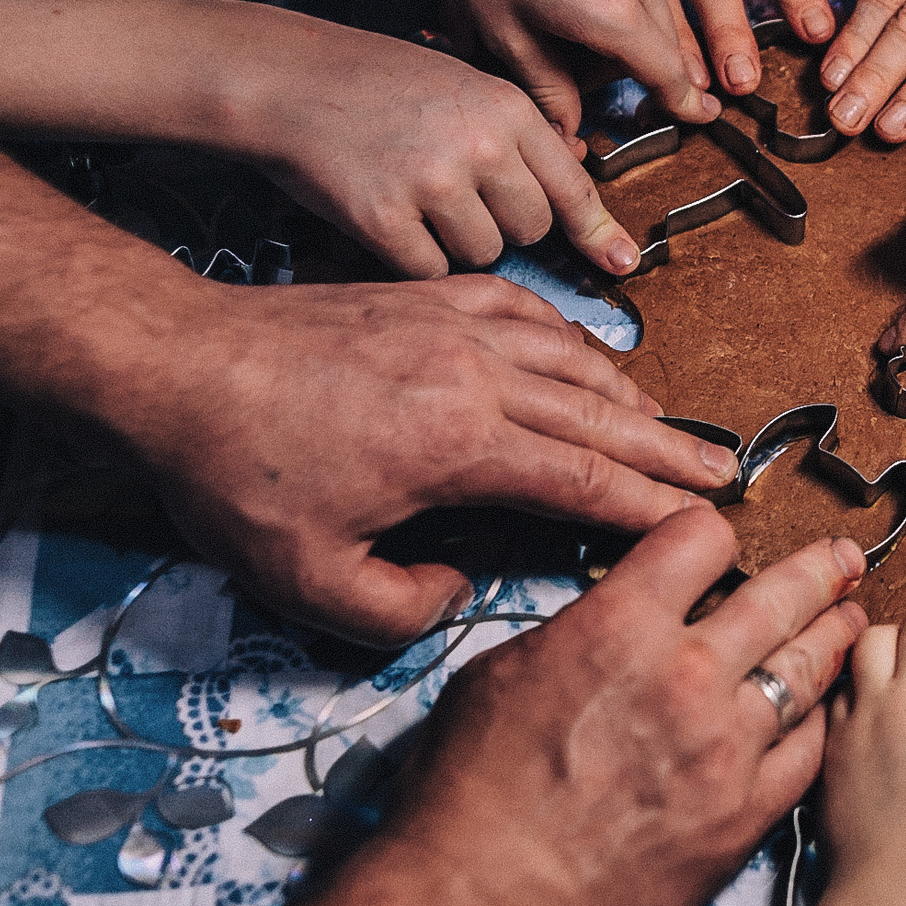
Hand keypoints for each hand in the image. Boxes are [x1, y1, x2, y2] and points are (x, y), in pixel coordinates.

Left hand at [100, 274, 740, 644]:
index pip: (583, 481)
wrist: (177, 365)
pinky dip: (572, 337)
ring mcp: (454, 323)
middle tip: (727, 471)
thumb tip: (457, 589)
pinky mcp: (427, 297)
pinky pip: (527, 310)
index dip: (650, 510)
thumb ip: (397, 608)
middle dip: (670, 449)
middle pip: (601, 415)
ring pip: (573, 357)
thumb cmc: (234, 473)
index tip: (701, 528)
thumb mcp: (308, 580)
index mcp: (458, 443)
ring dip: (631, 394)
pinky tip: (587, 355)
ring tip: (668, 425)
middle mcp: (475, 372)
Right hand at [222, 8, 640, 278]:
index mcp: (506, 108)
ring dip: (453, 241)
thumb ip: (515, 133)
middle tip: (453, 194)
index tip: (622, 262)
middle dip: (501, 226)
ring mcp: (432, 182)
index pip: (573, 185)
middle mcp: (480, 144)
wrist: (284, 78)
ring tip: (412, 195)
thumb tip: (571, 179)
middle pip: (531, 230)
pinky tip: (385, 216)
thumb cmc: (372, 82)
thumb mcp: (461, 84)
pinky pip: (429, 270)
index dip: (597, 231)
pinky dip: (410, 257)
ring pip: (482, 254)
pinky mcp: (383, 218)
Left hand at [374, 0, 717, 130]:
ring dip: (638, 29)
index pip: (668, 73)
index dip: (682, 101)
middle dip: (641, 68)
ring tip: (576, 29)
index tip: (698, 115)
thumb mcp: (503, 33)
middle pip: (668, 43)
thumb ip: (548, 89)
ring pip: (664, 5)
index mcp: (611, 12)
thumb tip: (568, 130)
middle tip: (583, 75)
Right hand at [385, 510, 866, 905]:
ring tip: (854, 622)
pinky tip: (826, 713)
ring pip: (806, 670)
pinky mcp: (745, 815)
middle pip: (777, 597)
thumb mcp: (494, 682)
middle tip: (840, 561)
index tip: (719, 542)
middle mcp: (685, 675)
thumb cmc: (467, 806)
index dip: (711, 534)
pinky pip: (807, 753)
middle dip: (815, 571)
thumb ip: (569, 640)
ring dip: (835, 638)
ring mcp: (725, 747)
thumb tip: (598, 628)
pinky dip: (820, 724)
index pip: (697, 541)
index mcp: (617, 628)